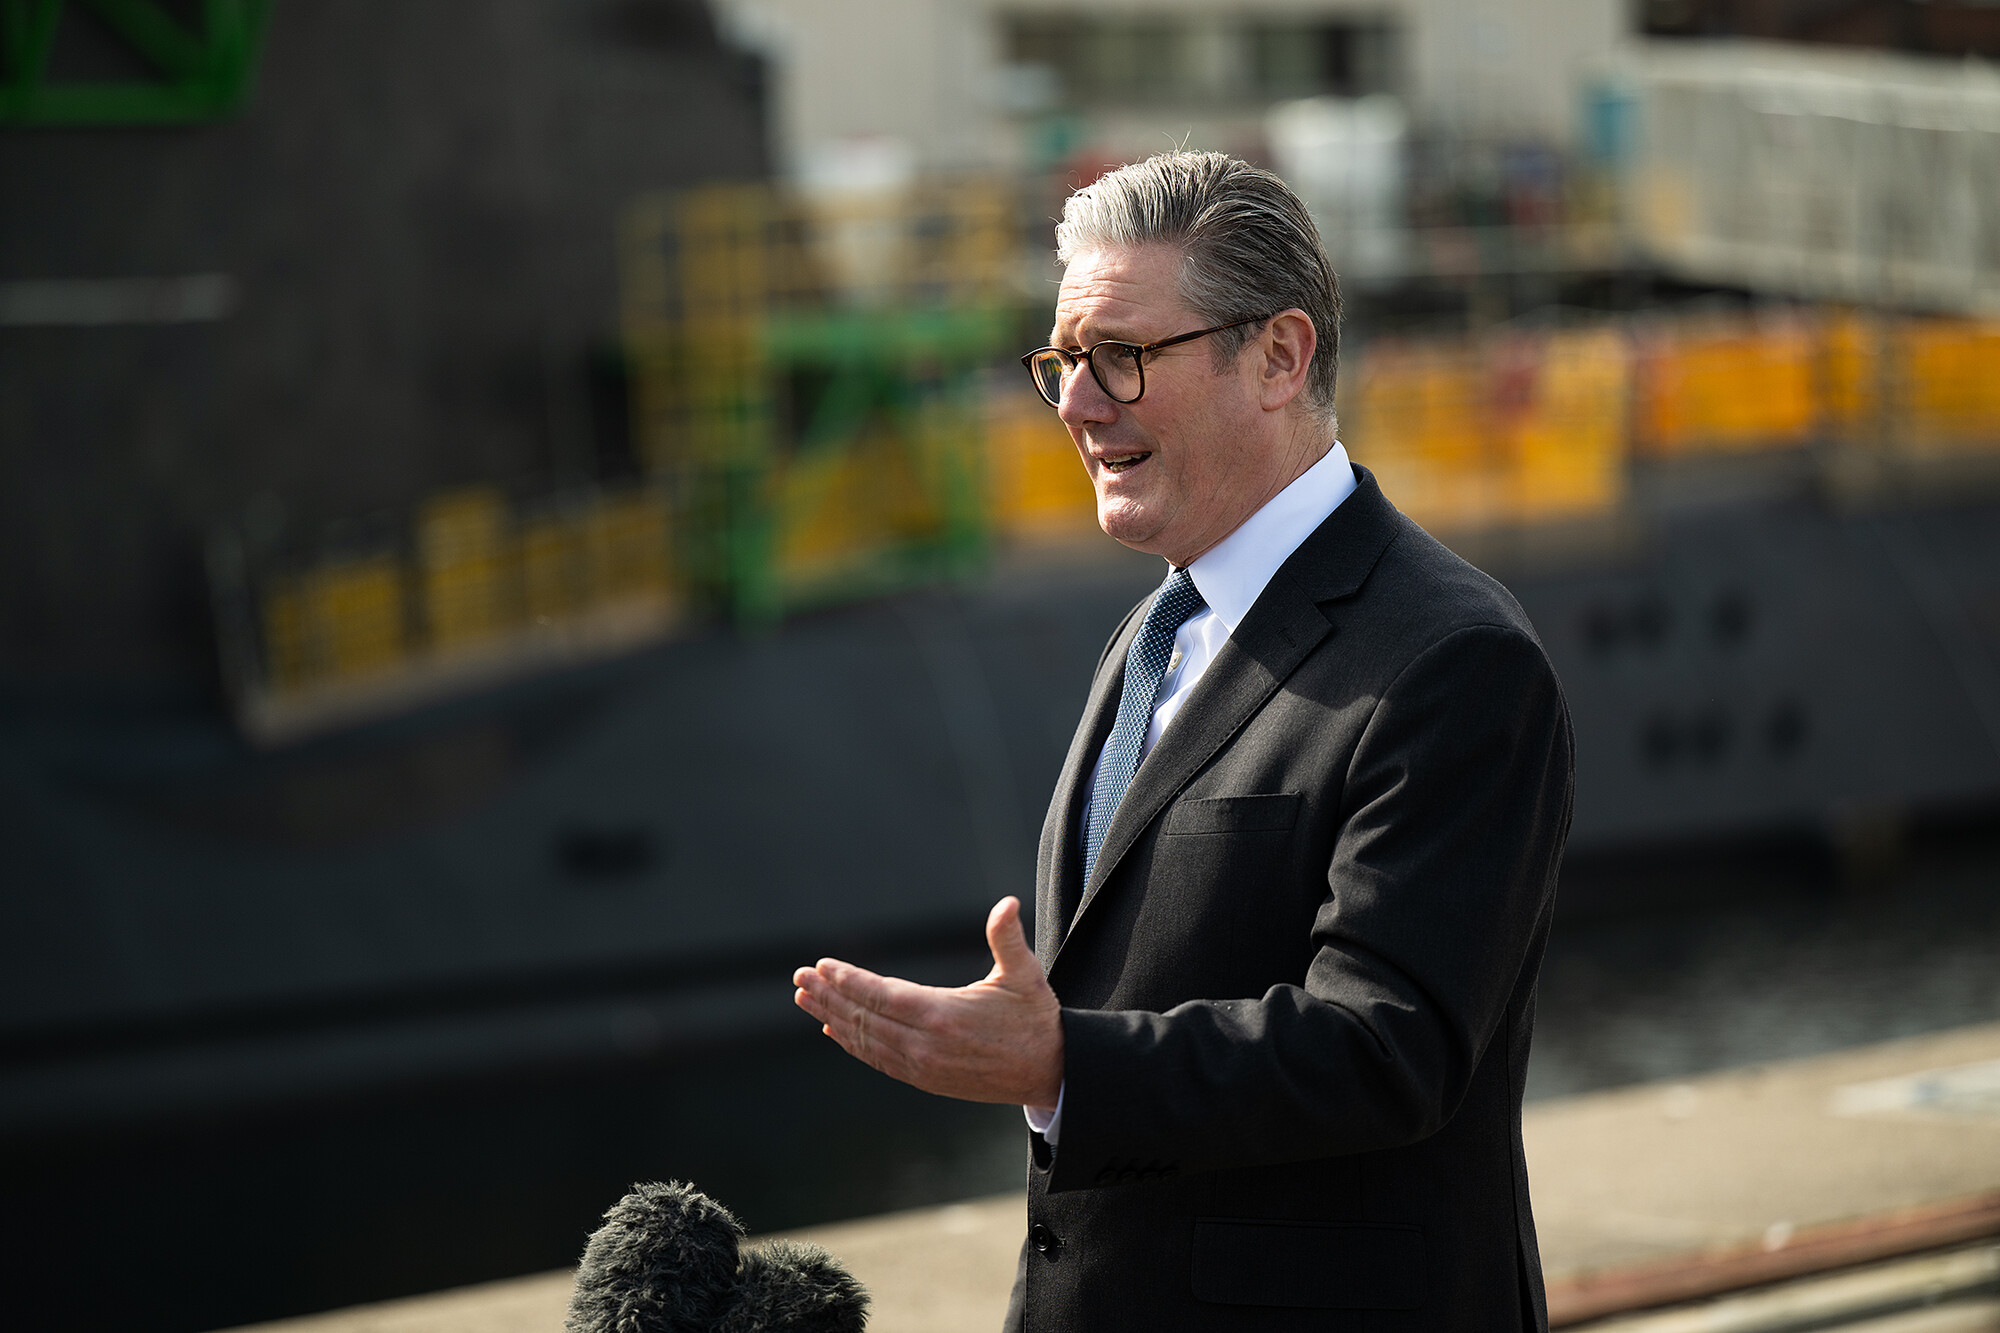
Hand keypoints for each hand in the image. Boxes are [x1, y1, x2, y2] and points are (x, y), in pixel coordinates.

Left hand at [793, 896, 1063, 1109]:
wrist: (1049, 1072)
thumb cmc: (1036, 1019)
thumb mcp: (1026, 975)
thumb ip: (1008, 939)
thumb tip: (1007, 903)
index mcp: (944, 1015)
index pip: (882, 996)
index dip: (849, 981)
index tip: (822, 966)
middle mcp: (925, 1045)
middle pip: (864, 1018)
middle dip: (828, 996)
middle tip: (799, 977)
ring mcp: (922, 1066)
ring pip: (866, 1041)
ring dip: (833, 1018)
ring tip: (805, 998)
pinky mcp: (925, 1079)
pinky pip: (878, 1059)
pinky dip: (853, 1043)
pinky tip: (834, 1030)